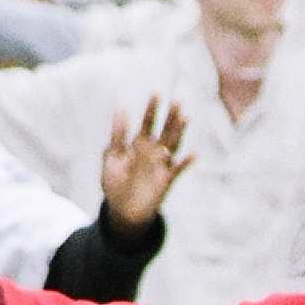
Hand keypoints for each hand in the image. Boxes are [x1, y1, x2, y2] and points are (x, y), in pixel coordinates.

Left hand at [100, 99, 192, 231]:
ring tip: (185, 118)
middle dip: (170, 116)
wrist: (121, 210)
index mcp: (139, 144)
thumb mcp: (111, 157)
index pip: (148, 123)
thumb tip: (120, 109)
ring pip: (173, 144)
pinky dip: (185, 163)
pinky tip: (193, 154)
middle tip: (177, 101)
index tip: (157, 94)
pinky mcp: (166, 180)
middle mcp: (153, 152)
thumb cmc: (114, 183)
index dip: (152, 109)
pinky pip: (178, 170)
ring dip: (179, 132)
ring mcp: (161, 165)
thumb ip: (118, 136)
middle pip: (165, 130)